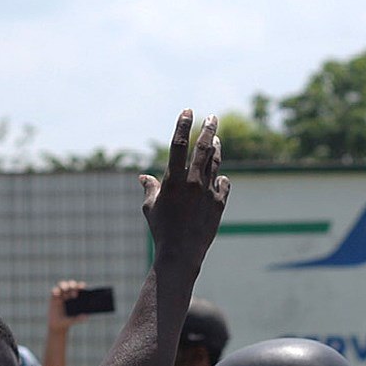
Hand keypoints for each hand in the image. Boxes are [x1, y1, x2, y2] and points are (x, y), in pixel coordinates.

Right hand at [47, 279, 87, 332]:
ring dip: (64, 285)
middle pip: (71, 284)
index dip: (80, 285)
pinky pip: (54, 290)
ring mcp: (60, 294)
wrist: (58, 325)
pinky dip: (55, 290)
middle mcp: (68, 293)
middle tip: (74, 293)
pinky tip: (57, 294)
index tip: (82, 287)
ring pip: (62, 285)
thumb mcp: (73, 320)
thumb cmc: (68, 321)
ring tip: (65, 290)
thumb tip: (86, 316)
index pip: (79, 288)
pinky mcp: (53, 297)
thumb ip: (79, 318)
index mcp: (76, 296)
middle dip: (72, 285)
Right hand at [139, 111, 228, 269]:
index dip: (183, 125)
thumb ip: (150, 188)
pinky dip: (220, 179)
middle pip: (203, 148)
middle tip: (212, 117)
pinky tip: (219, 176)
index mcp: (173, 180)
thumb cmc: (161, 231)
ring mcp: (208, 192)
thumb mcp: (150, 208)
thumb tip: (143, 177)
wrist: (180, 254)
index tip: (188, 111)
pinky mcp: (218, 204)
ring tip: (217, 139)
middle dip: (208, 129)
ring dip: (216, 149)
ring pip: (215, 163)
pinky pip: (222, 185)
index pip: (178, 144)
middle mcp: (192, 182)